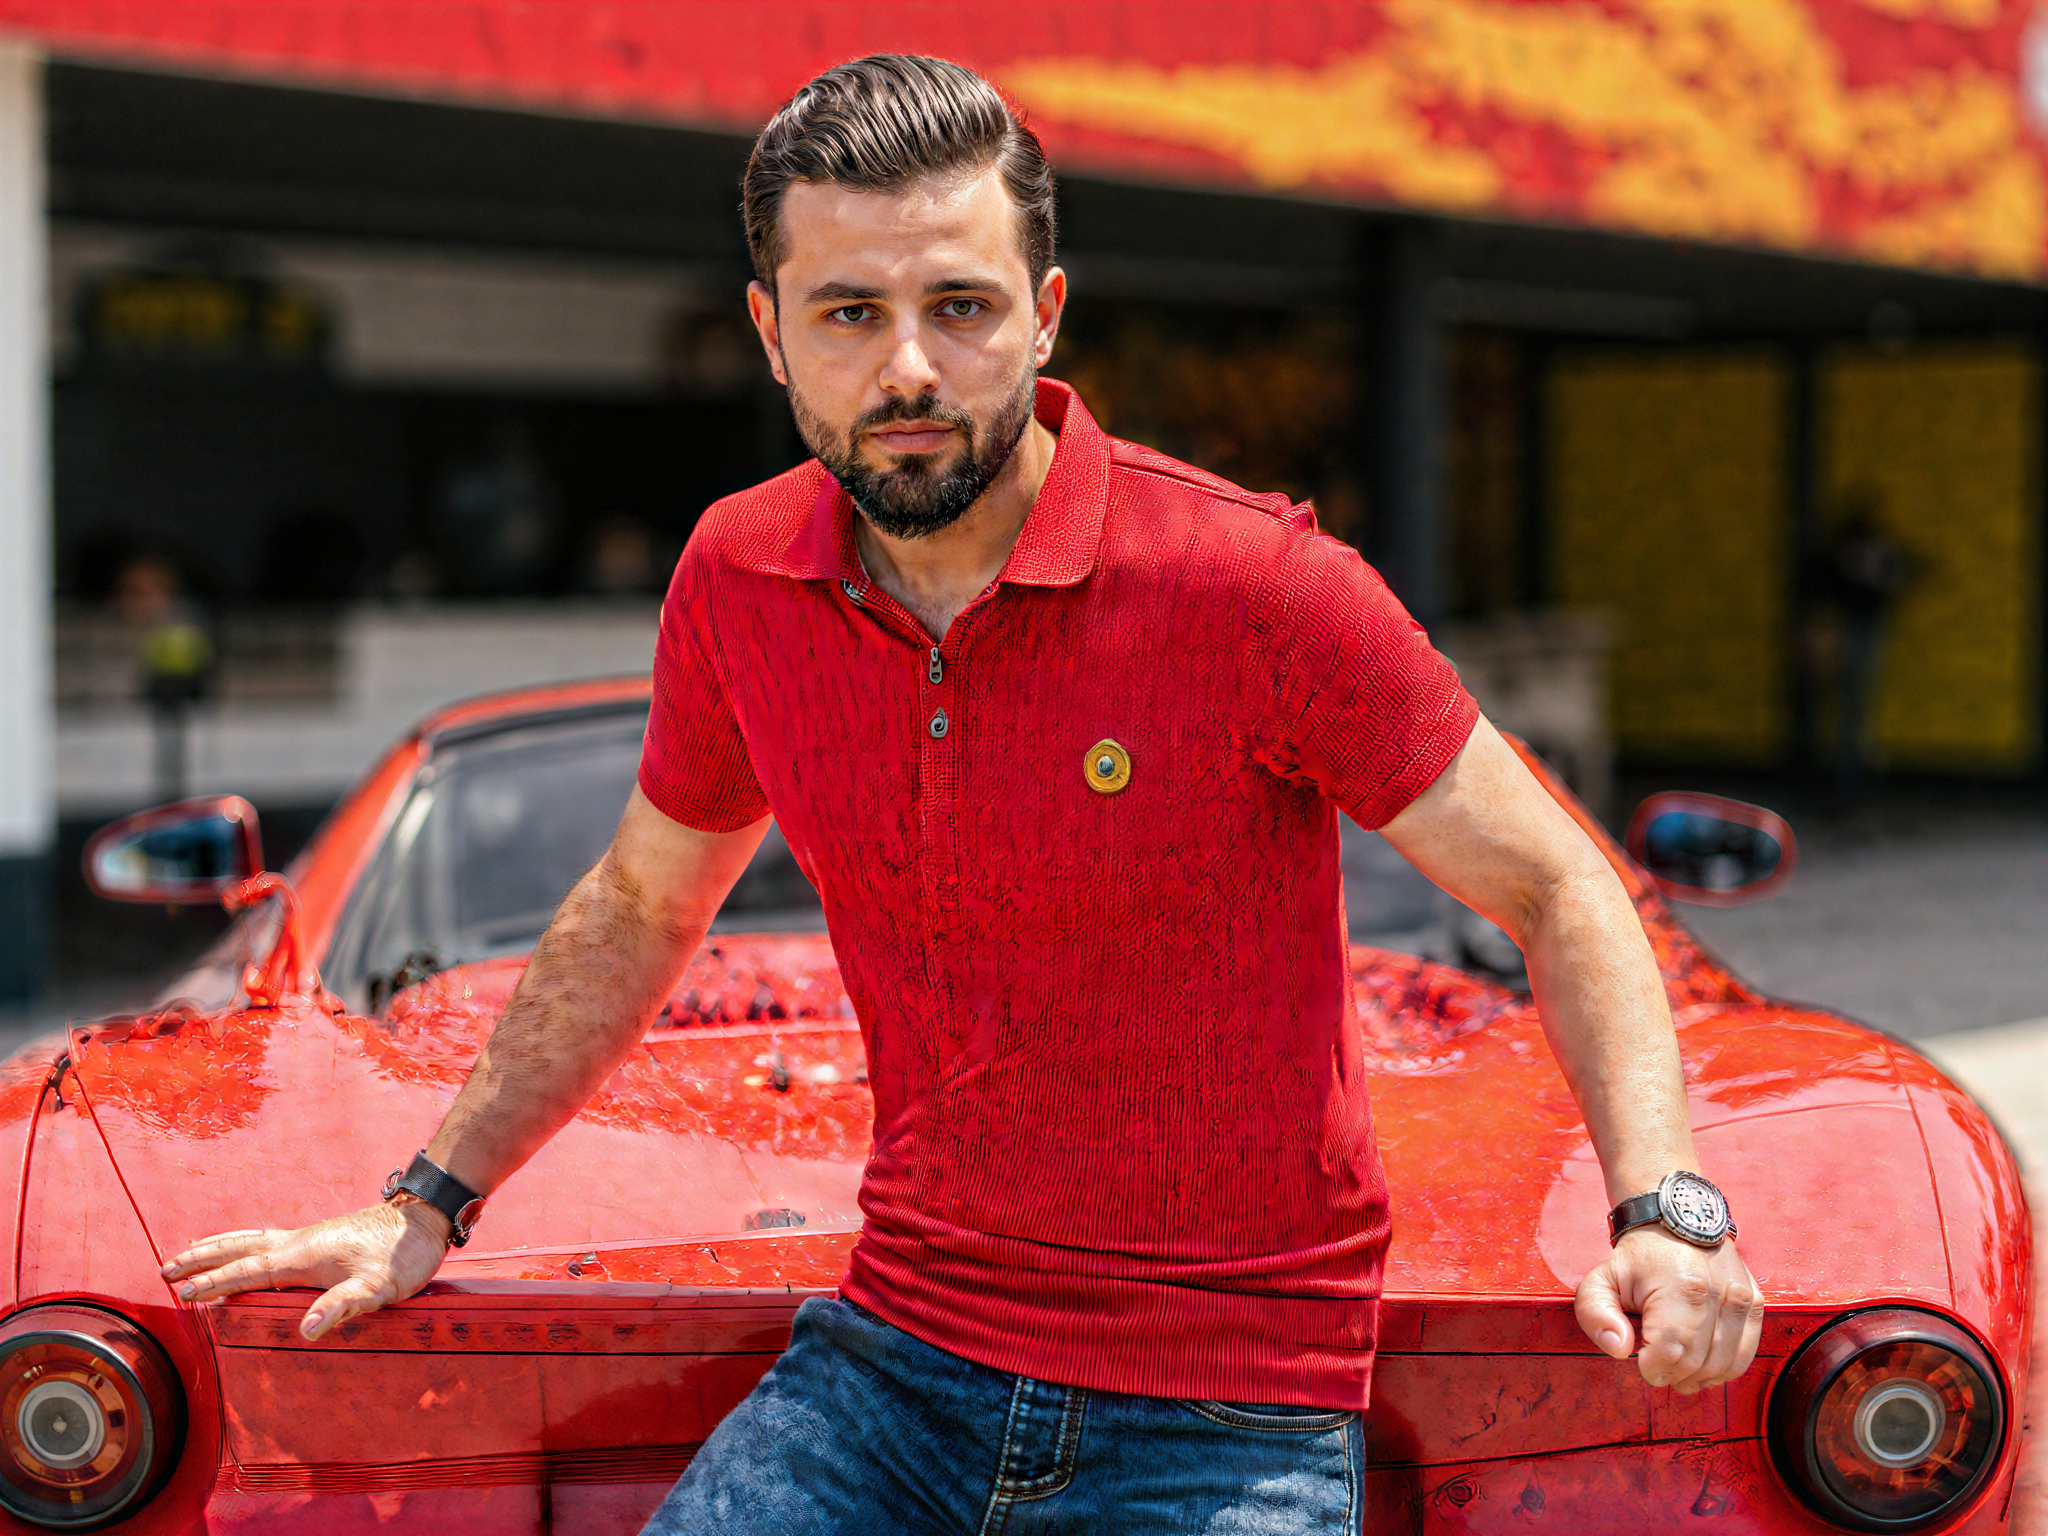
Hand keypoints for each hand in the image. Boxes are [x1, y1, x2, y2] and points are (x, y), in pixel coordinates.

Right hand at [161, 1197, 453, 1341]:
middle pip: (238, 1248)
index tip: (180, 1295)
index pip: (247, 1272)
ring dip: (217, 1246)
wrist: (425, 1219)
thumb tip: (306, 1330)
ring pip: (251, 1238)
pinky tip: (246, 1246)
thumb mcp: (377, 1288)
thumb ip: (342, 1306)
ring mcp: (309, 1235)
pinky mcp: (320, 1236)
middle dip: (201, 1259)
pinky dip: (243, 1241)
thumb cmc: (403, 1256)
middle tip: (163, 1268)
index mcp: (303, 1255)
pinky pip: (268, 1237)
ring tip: (188, 1251)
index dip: (213, 1284)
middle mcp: (299, 1240)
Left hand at [1575, 1228, 1763, 1391]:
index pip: (1670, 1354)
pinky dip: (1723, 1369)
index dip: (1652, 1368)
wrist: (1679, 1220)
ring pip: (1723, 1365)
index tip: (1641, 1360)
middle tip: (1657, 1366)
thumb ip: (1595, 1314)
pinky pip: (1744, 1355)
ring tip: (1677, 1370)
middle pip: (1696, 1363)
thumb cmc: (1640, 1256)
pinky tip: (1703, 1366)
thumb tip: (1619, 1348)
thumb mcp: (1602, 1278)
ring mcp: (1742, 1300)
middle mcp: (1719, 1295)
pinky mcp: (1755, 1304)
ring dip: (1697, 1377)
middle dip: (1672, 1375)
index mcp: (1681, 1289)